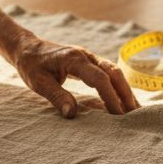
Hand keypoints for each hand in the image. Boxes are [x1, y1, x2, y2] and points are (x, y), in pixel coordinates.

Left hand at [11, 36, 139, 117]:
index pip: (99, 78)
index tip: (118, 115)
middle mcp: (86, 56)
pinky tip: (123, 99)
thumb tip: (72, 114)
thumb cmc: (32, 66)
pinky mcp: (89, 62)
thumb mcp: (39, 83)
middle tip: (134, 114)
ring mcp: (89, 57)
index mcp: (74, 60)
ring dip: (125, 90)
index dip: (110, 97)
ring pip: (115, 72)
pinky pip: (109, 73)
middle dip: (125, 93)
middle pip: (114, 72)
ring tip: (134, 110)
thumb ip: (57, 96)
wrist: (28, 48)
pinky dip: (118, 86)